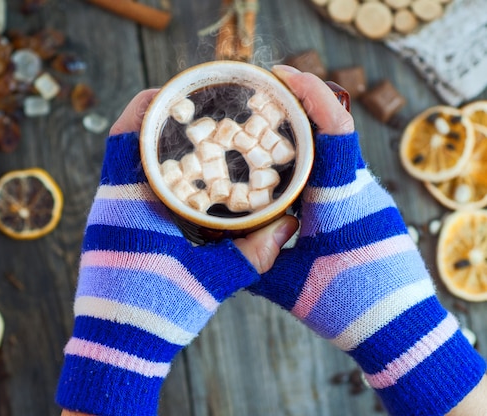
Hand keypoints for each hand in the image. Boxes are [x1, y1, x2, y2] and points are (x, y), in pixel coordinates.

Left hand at [56, 89, 297, 414]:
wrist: (114, 350)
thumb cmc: (155, 315)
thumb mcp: (210, 281)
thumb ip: (252, 254)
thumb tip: (289, 226)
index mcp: (127, 205)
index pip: (125, 135)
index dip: (148, 104)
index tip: (176, 89)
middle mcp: (109, 205)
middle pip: (124, 143)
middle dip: (156, 122)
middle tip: (193, 111)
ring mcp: (105, 220)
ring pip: (124, 166)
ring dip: (152, 148)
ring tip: (190, 139)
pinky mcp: (110, 235)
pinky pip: (126, 188)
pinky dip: (150, 175)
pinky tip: (179, 182)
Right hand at [249, 66, 485, 414]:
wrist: (402, 331)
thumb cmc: (347, 308)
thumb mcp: (287, 285)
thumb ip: (253, 257)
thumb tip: (218, 237)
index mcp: (342, 200)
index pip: (334, 130)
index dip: (312, 93)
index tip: (283, 75)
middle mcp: (362, 190)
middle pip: (332, 134)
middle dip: (298, 110)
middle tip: (259, 101)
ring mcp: (369, 199)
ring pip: (334, 156)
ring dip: (305, 140)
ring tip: (265, 137)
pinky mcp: (370, 212)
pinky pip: (339, 175)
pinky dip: (313, 166)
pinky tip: (286, 179)